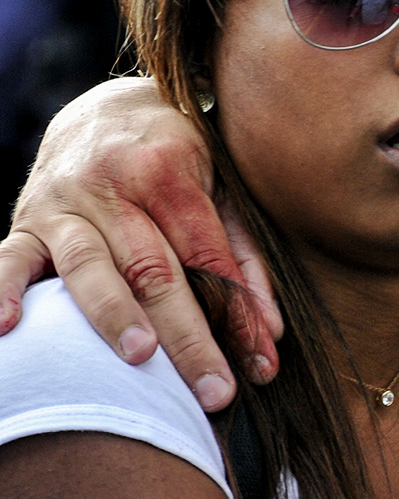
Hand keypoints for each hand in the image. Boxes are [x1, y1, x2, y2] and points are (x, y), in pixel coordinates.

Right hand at [0, 79, 278, 409]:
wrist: (103, 109)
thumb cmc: (174, 155)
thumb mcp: (219, 185)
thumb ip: (243, 254)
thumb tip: (272, 331)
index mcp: (167, 170)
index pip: (206, 253)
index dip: (235, 310)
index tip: (259, 362)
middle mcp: (111, 185)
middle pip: (154, 269)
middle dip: (186, 335)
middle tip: (213, 389)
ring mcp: (62, 205)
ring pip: (89, 267)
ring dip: (113, 316)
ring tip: (140, 359)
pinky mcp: (24, 224)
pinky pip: (8, 260)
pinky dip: (5, 293)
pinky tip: (9, 328)